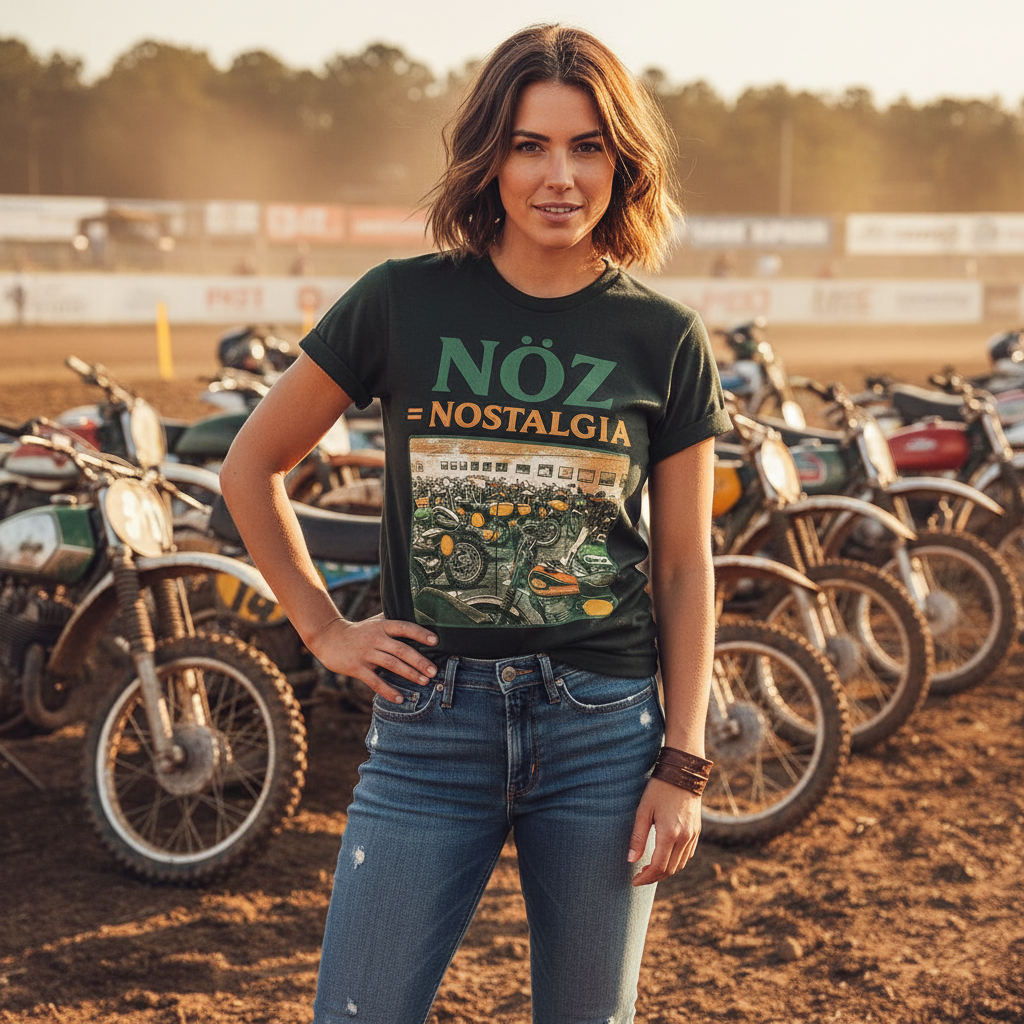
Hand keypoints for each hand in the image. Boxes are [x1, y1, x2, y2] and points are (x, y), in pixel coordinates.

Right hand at [306, 614, 438, 703]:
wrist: (328, 637)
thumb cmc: (358, 631)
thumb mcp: (374, 621)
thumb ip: (393, 620)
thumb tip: (418, 616)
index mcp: (382, 626)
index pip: (404, 627)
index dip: (420, 634)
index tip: (435, 641)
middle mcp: (375, 638)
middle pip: (401, 649)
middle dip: (419, 661)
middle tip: (434, 670)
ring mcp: (365, 653)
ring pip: (391, 665)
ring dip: (409, 674)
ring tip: (424, 681)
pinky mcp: (356, 668)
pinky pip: (375, 681)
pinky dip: (388, 690)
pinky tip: (400, 698)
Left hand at [627, 777, 701, 885]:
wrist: (683, 773)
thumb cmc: (659, 789)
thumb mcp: (644, 810)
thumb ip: (638, 837)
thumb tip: (631, 860)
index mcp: (669, 834)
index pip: (658, 867)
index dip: (646, 878)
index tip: (634, 881)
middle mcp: (684, 838)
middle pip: (670, 869)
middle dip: (654, 877)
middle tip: (640, 877)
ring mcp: (693, 835)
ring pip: (680, 864)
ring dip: (665, 871)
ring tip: (650, 869)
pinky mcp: (697, 831)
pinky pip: (687, 855)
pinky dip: (676, 862)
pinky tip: (665, 857)